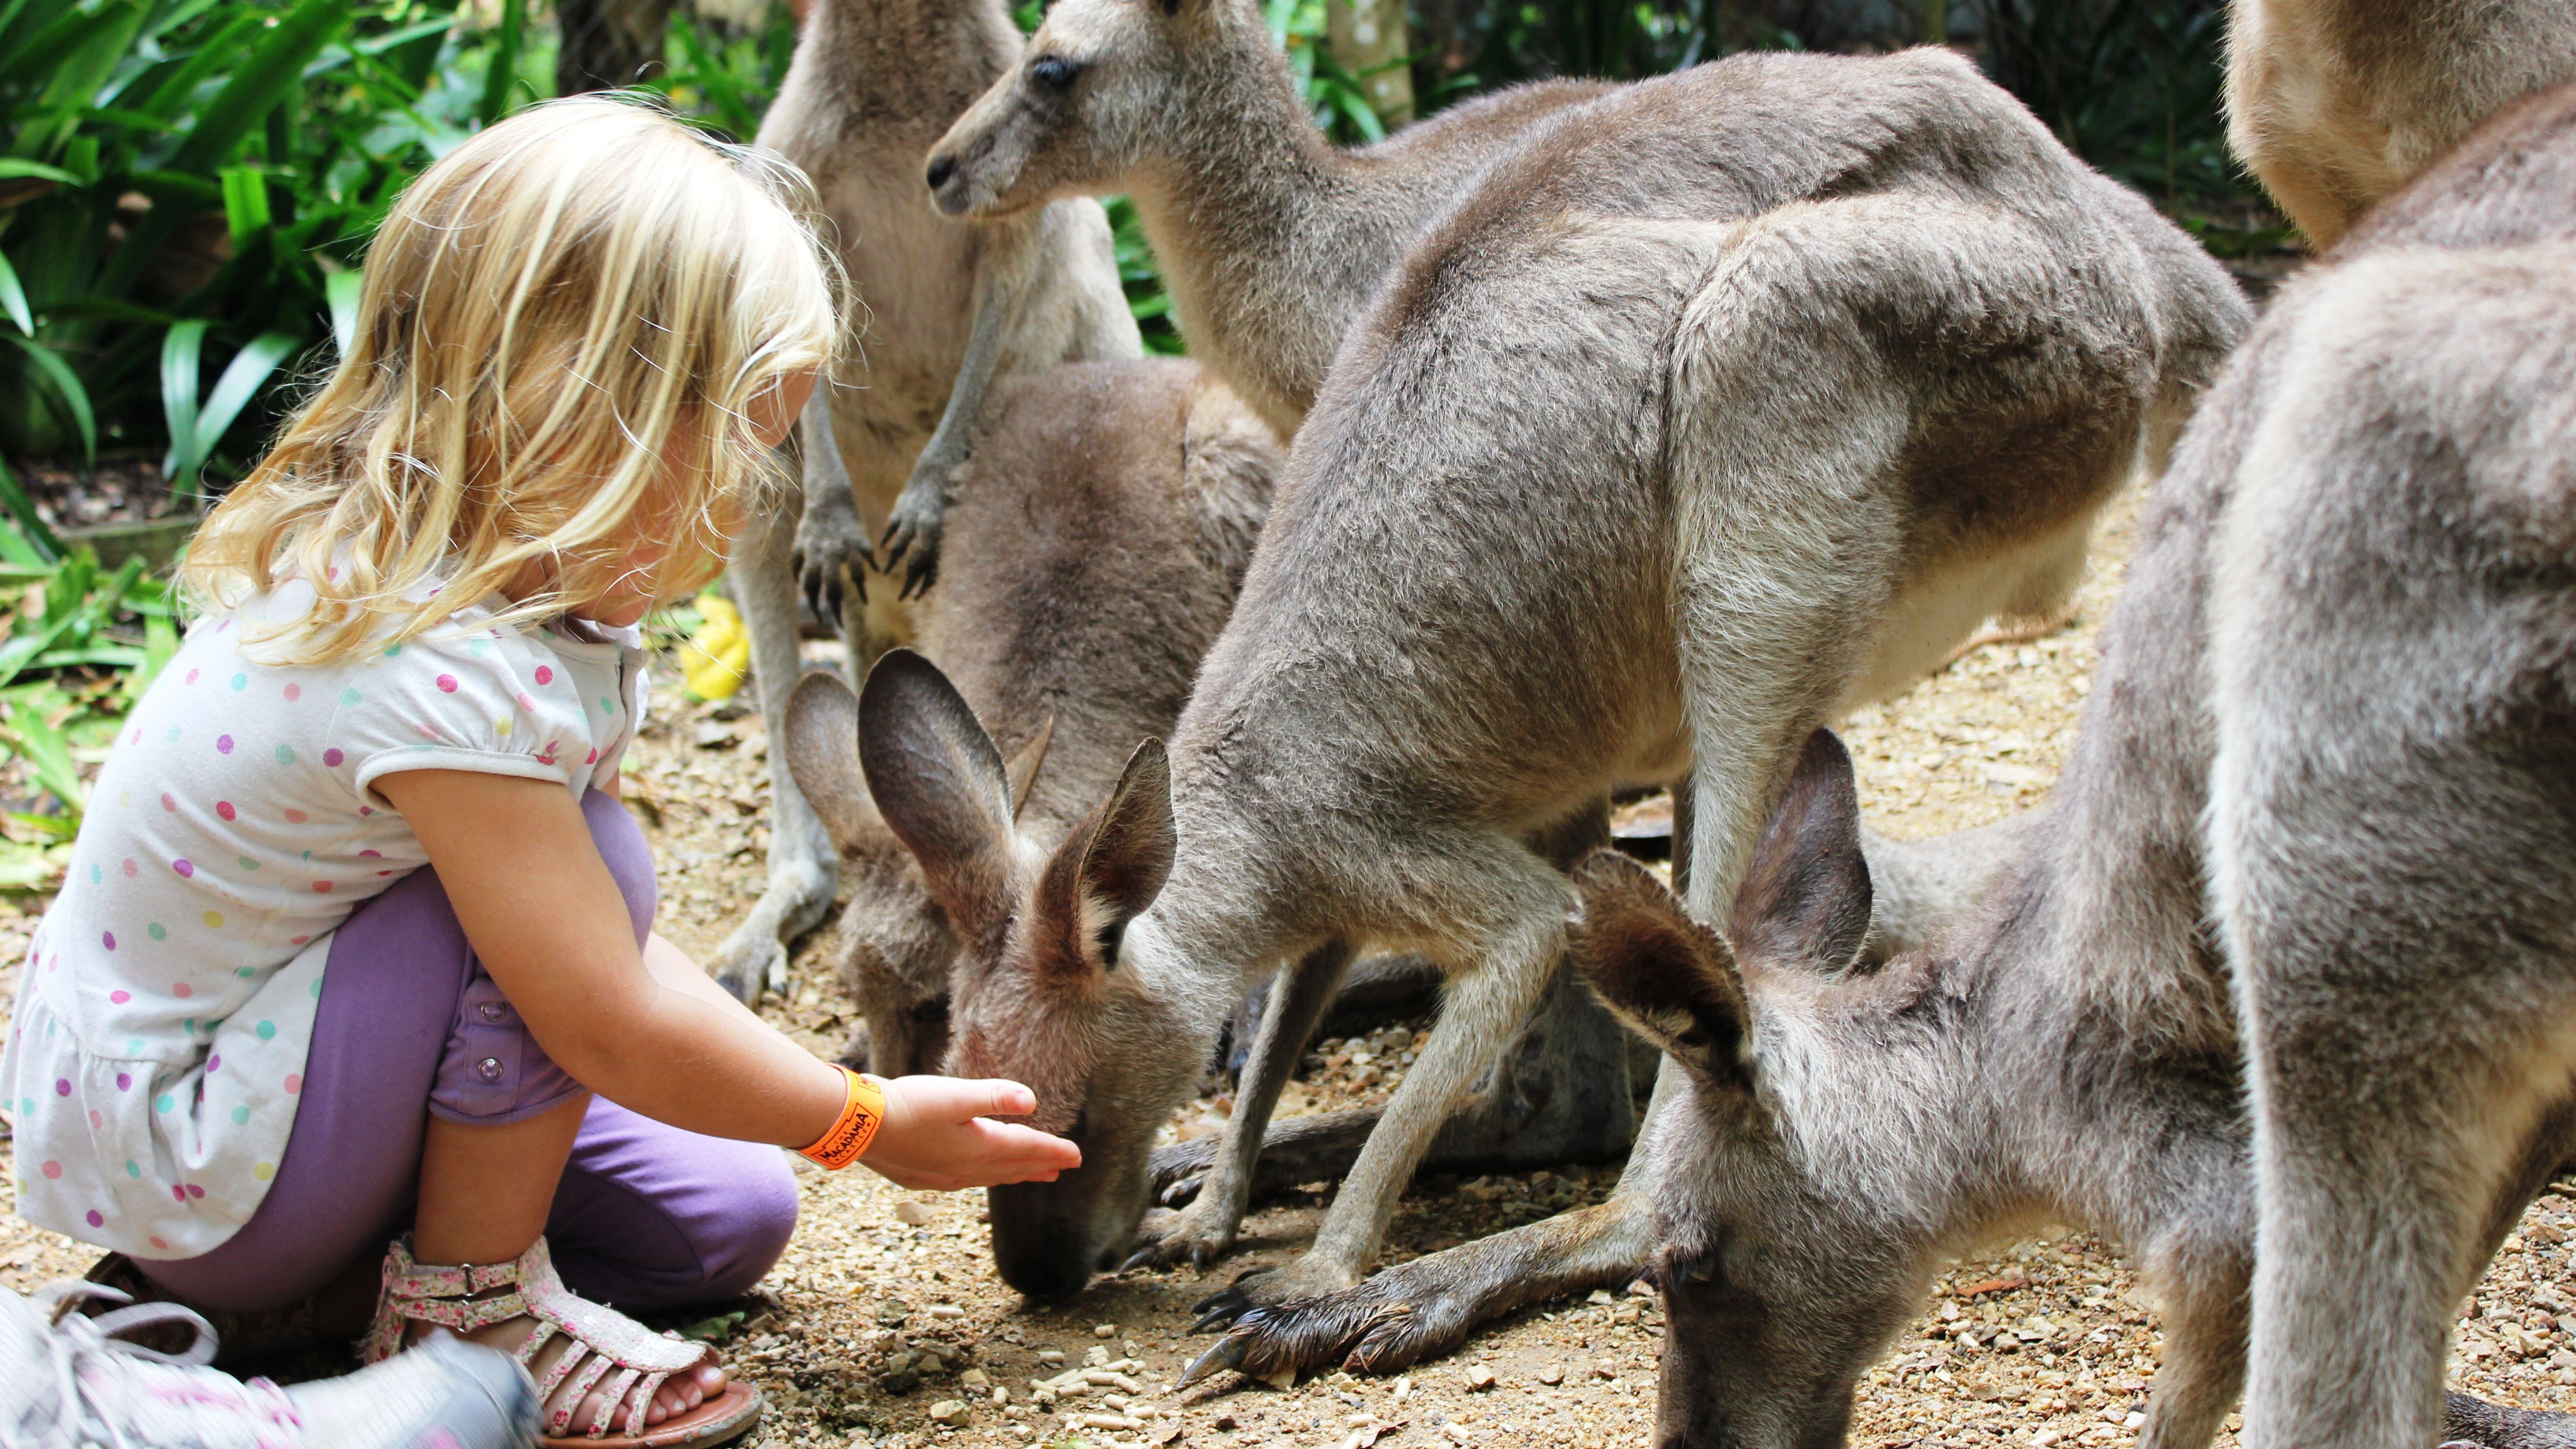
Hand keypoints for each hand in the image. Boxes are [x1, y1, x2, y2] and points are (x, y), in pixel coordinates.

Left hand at [793, 481, 872, 623]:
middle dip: (835, 609)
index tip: (821, 618)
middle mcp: (827, 555)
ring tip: (863, 601)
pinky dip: (873, 566)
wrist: (827, 497)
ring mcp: (845, 547)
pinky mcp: (860, 539)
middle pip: (832, 588)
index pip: (811, 588)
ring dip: (859, 590)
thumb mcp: (798, 544)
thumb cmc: (811, 524)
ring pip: (855, 574)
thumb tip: (801, 587)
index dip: (815, 606)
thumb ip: (797, 566)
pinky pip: (869, 557)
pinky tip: (877, 574)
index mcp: (810, 557)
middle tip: (839, 625)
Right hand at [862, 1076, 1080, 1189]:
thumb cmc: (908, 1106)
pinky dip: (985, 1178)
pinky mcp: (924, 1176)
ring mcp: (944, 1175)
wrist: (859, 1127)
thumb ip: (995, 1096)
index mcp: (979, 1147)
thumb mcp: (956, 1095)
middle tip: (1063, 1169)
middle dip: (1040, 1166)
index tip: (1077, 1156)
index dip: (1053, 1151)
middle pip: (1013, 1169)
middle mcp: (966, 1168)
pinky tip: (978, 1176)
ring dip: (1015, 1175)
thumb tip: (1032, 1100)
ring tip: (1032, 1176)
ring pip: (991, 1178)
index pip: (1027, 1149)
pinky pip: (967, 1180)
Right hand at [877, 468, 947, 600]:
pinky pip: (891, 528)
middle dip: (909, 582)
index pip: (932, 567)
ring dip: (893, 563)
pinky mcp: (900, 510)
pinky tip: (883, 550)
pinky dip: (888, 539)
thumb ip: (936, 548)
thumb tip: (934, 574)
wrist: (936, 474)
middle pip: (916, 562)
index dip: (925, 585)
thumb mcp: (943, 527)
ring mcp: (912, 520)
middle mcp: (926, 531)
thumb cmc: (942, 504)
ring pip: (901, 547)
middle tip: (902, 598)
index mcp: (939, 537)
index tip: (917, 599)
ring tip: (886, 574)